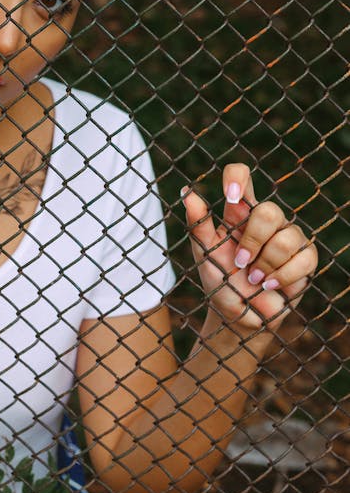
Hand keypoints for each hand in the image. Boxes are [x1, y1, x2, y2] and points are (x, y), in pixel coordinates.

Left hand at [181, 163, 317, 335]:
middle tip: (241, 263)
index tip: (230, 196)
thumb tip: (187, 191)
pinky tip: (269, 285)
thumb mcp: (204, 254)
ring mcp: (288, 237)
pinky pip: (304, 258)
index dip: (238, 177)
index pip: (241, 177)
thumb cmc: (220, 281)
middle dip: (252, 242)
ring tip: (254, 279)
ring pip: (287, 237)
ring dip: (266, 265)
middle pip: (269, 211)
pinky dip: (283, 277)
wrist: (237, 316)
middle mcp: (266, 221)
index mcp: (238, 213)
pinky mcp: (305, 258)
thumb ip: (198, 224)